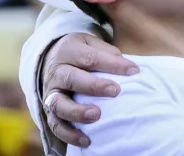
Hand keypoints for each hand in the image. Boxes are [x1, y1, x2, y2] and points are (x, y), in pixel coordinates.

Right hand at [41, 33, 138, 147]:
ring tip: (97, 116)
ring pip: (58, 104)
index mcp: (69, 51)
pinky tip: (86, 140)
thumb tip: (130, 69)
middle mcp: (57, 72)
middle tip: (115, 91)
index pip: (90, 58)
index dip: (113, 64)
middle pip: (71, 78)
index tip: (133, 71)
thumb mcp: (91, 43)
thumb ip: (108, 53)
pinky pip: (55, 124)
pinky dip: (69, 134)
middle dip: (94, 86)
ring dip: (77, 112)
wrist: (50, 58)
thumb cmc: (80, 52)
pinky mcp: (49, 110)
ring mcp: (51, 92)